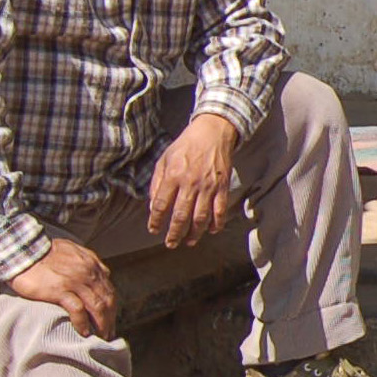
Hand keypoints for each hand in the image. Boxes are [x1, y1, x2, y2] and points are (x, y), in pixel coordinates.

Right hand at [9, 239, 119, 337]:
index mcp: (92, 265)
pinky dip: (83, 323)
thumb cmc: (45, 252)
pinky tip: (84, 332)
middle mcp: (88, 273)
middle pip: (106, 301)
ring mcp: (75, 281)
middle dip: (110, 320)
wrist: (24, 250)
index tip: (111, 321)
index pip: (109, 290)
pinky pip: (77, 309)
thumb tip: (101, 274)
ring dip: (101, 325)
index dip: (112, 308)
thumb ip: (88, 262)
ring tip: (100, 337)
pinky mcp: (60, 290)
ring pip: (96, 306)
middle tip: (109, 335)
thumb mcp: (73, 251)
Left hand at [148, 113, 239, 247]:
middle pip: (181, 216)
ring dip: (195, 233)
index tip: (154, 229)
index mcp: (173, 176)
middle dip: (174, 233)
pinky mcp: (223, 187)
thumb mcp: (164, 160)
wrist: (212, 133)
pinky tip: (211, 230)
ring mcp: (209, 186)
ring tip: (188, 241)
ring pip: (201, 217)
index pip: (161, 205)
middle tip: (170, 243)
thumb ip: (156, 183)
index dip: (156, 220)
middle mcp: (190, 183)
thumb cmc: (185, 146)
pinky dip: (217, 223)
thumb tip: (153, 207)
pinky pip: (220, 210)